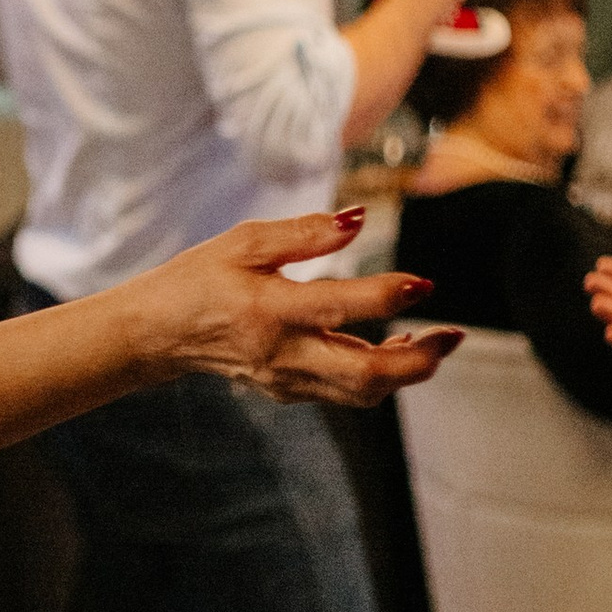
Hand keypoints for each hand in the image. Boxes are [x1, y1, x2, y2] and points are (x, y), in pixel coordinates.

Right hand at [122, 209, 461, 409]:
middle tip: (453, 335)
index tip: (424, 283)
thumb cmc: (199, 278)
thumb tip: (359, 219)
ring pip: (362, 392)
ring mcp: (285, 379)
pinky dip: (378, 375)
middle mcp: (281, 352)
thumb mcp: (244, 242)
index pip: (341, 306)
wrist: (158, 333)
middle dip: (420, 360)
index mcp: (268, 309)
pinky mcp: (287, 391)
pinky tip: (394, 347)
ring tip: (435, 341)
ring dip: (407, 371)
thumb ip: (304, 232)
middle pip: (365, 374)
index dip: (389, 295)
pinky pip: (344, 392)